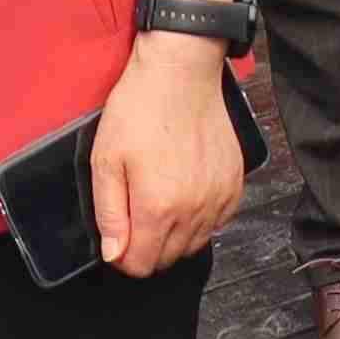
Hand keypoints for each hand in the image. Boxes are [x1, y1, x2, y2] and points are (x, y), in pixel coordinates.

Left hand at [91, 40, 249, 275]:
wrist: (181, 73)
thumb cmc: (141, 109)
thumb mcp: (105, 160)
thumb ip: (109, 214)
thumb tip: (114, 255)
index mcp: (158, 208)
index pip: (141, 265)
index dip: (123, 256)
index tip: (118, 236)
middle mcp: (193, 211)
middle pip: (168, 259)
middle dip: (147, 247)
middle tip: (134, 212)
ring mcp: (218, 199)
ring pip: (194, 245)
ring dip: (173, 235)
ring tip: (159, 199)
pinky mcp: (233, 186)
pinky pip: (216, 223)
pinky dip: (199, 219)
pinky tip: (184, 193)